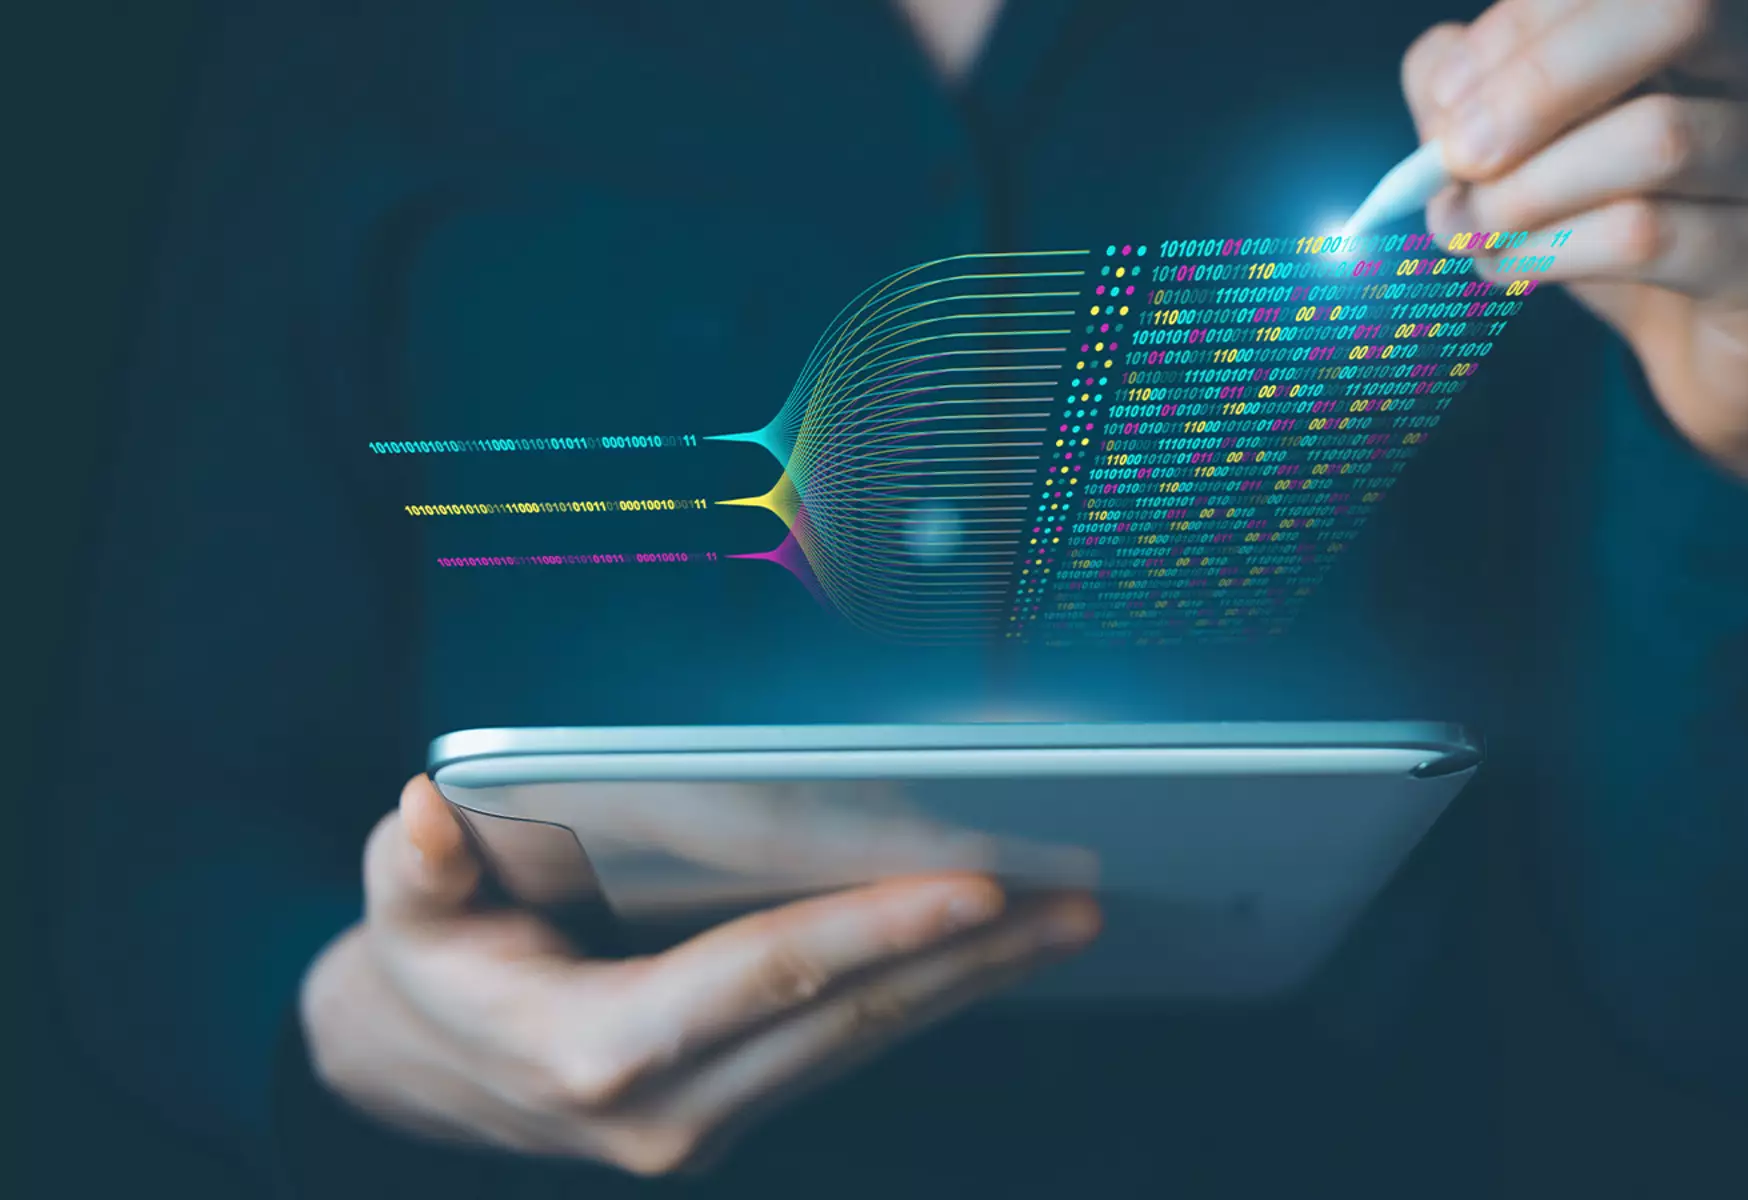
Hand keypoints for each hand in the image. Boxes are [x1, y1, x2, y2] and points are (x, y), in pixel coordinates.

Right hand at [300, 776, 1099, 1175]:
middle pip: (849, 1017)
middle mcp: (668, 1108)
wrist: (419, 1072)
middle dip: (967, 959)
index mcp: (597, 1052)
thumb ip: (418, 867)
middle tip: (1069, 900)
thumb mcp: (401, 913)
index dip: (876, 928)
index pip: (769, 975)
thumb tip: (431, 811)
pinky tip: (980, 957)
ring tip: (1059, 922)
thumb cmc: (426, 970)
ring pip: (864, 1043)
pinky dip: (920, 999)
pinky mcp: (730, 1116)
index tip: (973, 888)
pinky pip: (845, 1052)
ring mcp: (706, 1125)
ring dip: (967, 984)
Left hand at [1401, 0, 1747, 488]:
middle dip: (1539, 79)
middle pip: (1678, 10)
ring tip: (1468, 226)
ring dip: (1528, 187)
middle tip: (1457, 153)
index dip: (1526, 19)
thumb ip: (1491, 91)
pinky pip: (1649, 238)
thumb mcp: (1561, 148)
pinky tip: (1506, 266)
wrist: (1741, 370)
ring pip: (1657, 138)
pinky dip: (1549, 250)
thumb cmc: (1647, 233)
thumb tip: (1439, 74)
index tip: (1448, 94)